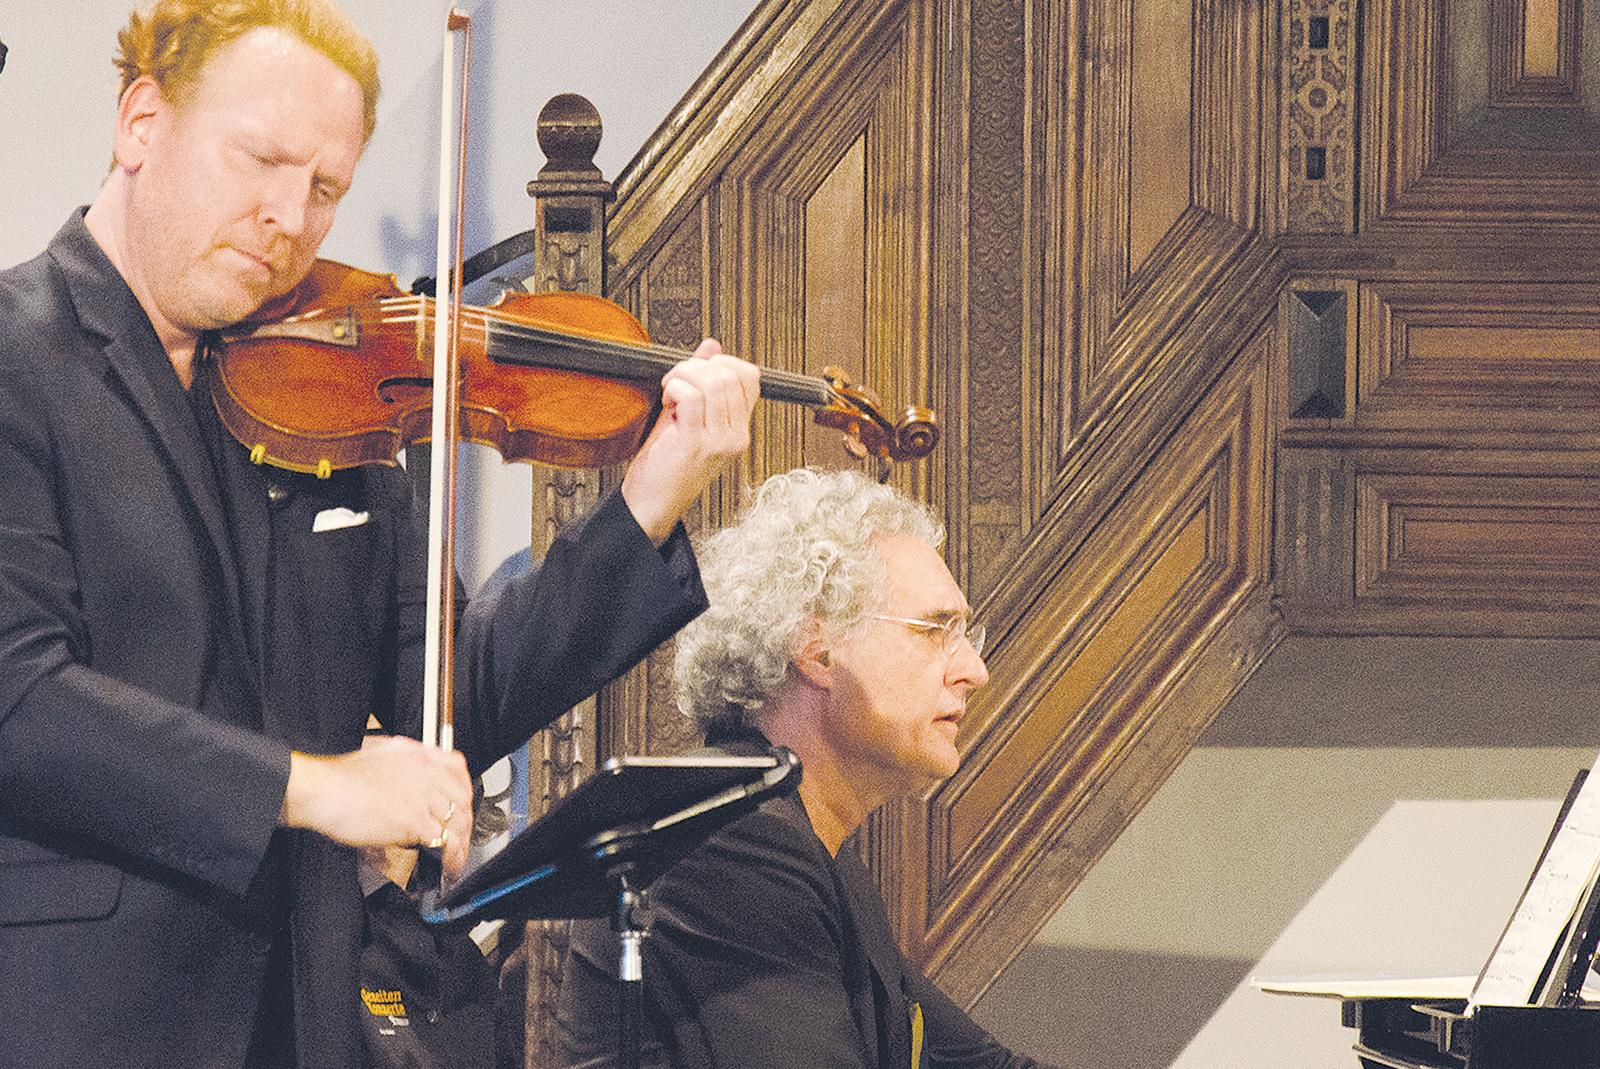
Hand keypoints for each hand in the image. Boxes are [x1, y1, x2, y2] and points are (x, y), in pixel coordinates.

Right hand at [279, 736, 472, 878]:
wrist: (326, 789)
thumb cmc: (341, 776)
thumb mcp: (378, 753)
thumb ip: (400, 763)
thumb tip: (406, 776)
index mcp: (418, 755)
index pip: (457, 767)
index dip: (464, 787)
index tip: (463, 801)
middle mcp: (427, 774)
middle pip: (462, 798)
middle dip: (465, 819)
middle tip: (462, 834)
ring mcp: (424, 797)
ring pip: (457, 821)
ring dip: (462, 842)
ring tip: (458, 856)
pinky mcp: (416, 821)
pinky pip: (445, 841)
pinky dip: (452, 857)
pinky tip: (449, 865)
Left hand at [620, 340, 759, 544]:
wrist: (651, 506)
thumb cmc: (666, 466)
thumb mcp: (688, 417)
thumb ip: (702, 382)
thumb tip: (711, 346)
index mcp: (739, 429)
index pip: (750, 377)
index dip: (722, 362)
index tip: (696, 370)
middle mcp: (736, 436)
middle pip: (730, 375)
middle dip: (696, 366)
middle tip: (675, 380)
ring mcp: (719, 441)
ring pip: (713, 382)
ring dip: (683, 375)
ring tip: (669, 390)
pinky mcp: (696, 444)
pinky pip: (691, 397)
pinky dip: (674, 389)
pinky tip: (667, 402)